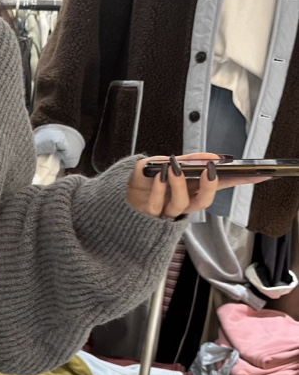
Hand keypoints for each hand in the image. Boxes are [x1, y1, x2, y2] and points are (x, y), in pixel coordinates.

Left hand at [127, 152, 269, 218]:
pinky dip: (159, 189)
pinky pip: (157, 205)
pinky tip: (158, 177)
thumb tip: (211, 158)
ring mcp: (165, 212)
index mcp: (190, 189)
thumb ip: (189, 161)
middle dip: (208, 186)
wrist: (116, 192)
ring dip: (180, 184)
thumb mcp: (166, 163)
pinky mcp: (148, 216)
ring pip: (181, 205)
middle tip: (208, 170)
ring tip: (174, 169)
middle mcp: (181, 203)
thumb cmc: (143, 179)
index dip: (239, 182)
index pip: (220, 186)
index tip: (257, 174)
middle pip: (203, 202)